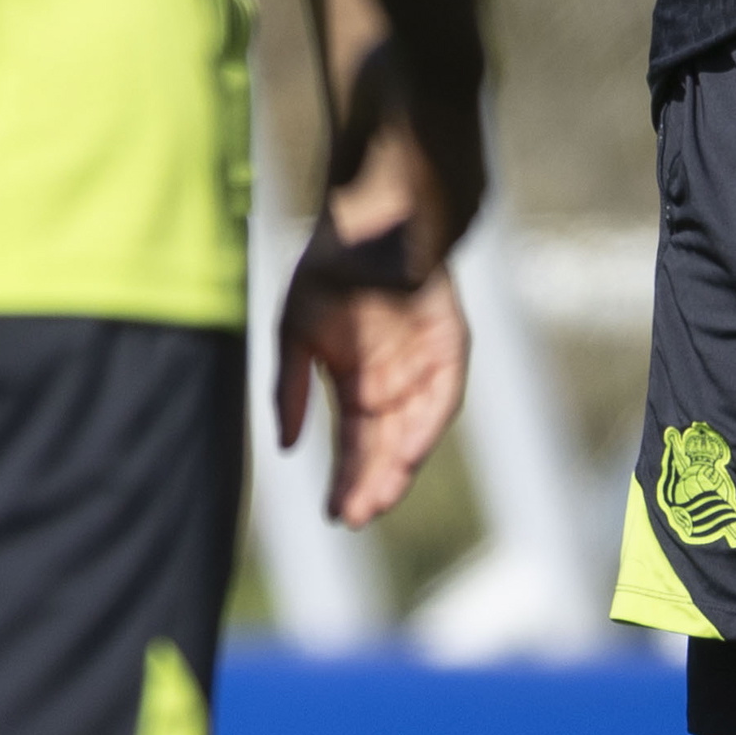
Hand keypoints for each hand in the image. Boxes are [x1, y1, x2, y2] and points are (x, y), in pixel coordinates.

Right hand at [276, 243, 470, 527]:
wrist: (369, 216)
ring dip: (398, 466)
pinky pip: (442, 396)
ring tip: (378, 499)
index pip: (354, 445)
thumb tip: (286, 449)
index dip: (346, 480)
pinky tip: (407, 452)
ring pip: (414, 431)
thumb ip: (291, 388)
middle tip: (355, 517)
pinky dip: (426, 425)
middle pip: (385, 448)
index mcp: (357, 384)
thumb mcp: (295, 332)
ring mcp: (424, 367)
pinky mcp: (449, 346)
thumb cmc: (329, 268)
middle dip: (371, 484)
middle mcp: (394, 383)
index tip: (334, 514)